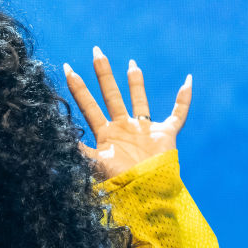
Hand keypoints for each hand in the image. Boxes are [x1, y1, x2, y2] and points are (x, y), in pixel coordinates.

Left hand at [63, 46, 191, 179]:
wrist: (147, 196)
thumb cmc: (120, 184)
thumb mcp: (95, 166)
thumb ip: (79, 151)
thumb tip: (58, 138)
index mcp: (105, 135)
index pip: (88, 106)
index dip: (77, 88)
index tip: (66, 67)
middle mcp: (123, 128)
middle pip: (111, 95)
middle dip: (103, 73)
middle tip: (96, 51)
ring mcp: (144, 130)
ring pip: (139, 99)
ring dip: (136, 82)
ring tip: (130, 63)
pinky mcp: (165, 134)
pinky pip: (178, 112)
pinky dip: (184, 98)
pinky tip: (188, 79)